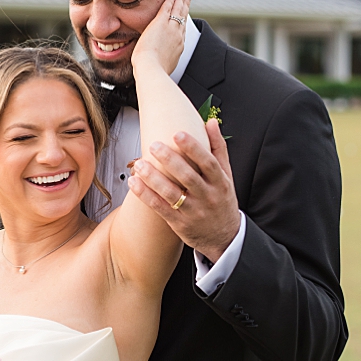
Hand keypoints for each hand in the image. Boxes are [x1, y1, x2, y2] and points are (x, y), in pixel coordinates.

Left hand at [129, 117, 240, 261]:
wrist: (224, 237)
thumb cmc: (222, 201)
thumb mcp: (227, 176)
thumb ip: (218, 149)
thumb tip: (211, 122)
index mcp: (221, 183)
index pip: (208, 163)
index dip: (194, 148)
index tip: (178, 133)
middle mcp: (208, 197)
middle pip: (189, 177)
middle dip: (170, 161)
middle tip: (153, 145)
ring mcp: (193, 211)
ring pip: (172, 194)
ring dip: (154, 178)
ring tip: (139, 164)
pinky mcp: (179, 223)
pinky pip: (160, 208)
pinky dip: (146, 195)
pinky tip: (134, 182)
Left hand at [131, 0, 190, 75]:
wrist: (152, 69)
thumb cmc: (155, 71)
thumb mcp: (166, 66)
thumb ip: (166, 61)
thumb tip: (162, 65)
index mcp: (179, 46)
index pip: (182, 28)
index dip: (184, 18)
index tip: (186, 12)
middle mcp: (178, 35)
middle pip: (184, 16)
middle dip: (186, 5)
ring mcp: (170, 28)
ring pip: (178, 10)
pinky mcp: (160, 23)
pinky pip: (167, 8)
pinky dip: (171, 0)